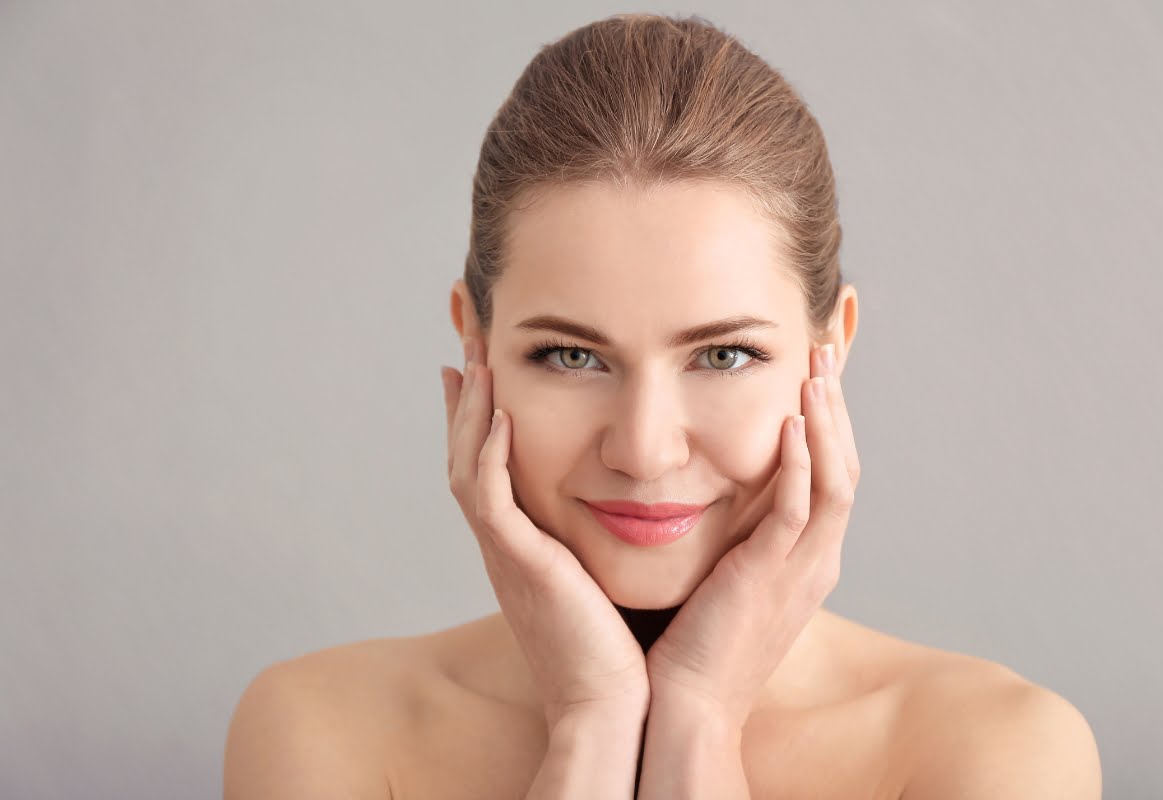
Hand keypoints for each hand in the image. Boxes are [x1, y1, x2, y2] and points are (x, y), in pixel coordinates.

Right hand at [441, 336, 649, 729]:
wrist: (610, 702)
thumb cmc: (616, 644)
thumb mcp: (600, 572)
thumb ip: (599, 531)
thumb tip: (625, 499)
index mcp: (520, 541)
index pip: (487, 462)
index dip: (478, 413)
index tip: (480, 365)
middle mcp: (502, 541)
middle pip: (465, 452)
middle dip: (464, 395)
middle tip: (466, 339)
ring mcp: (504, 552)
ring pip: (467, 466)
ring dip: (469, 410)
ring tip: (475, 358)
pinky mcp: (518, 563)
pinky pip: (488, 498)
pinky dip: (489, 454)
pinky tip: (501, 413)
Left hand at [644, 342, 861, 728]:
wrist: (686, 704)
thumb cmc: (693, 641)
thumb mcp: (725, 574)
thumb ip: (735, 532)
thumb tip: (714, 489)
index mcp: (806, 558)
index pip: (832, 474)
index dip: (828, 421)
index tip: (813, 372)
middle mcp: (815, 560)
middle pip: (845, 466)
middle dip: (836, 407)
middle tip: (823, 351)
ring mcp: (799, 570)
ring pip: (835, 481)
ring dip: (826, 422)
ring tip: (815, 370)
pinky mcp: (771, 578)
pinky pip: (799, 512)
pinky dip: (801, 465)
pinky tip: (790, 423)